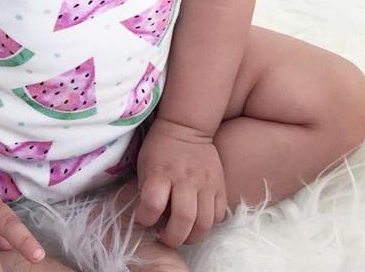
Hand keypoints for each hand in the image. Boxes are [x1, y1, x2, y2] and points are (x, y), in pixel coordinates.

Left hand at [134, 118, 227, 247]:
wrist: (186, 126)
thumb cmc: (160, 147)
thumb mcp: (144, 164)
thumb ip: (145, 190)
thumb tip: (149, 217)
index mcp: (161, 172)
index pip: (152, 204)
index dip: (146, 219)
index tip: (144, 220)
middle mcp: (185, 179)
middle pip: (183, 219)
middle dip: (172, 237)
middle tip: (165, 236)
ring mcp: (205, 183)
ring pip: (205, 223)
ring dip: (192, 236)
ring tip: (182, 233)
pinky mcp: (220, 186)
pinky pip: (219, 215)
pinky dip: (208, 225)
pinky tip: (197, 220)